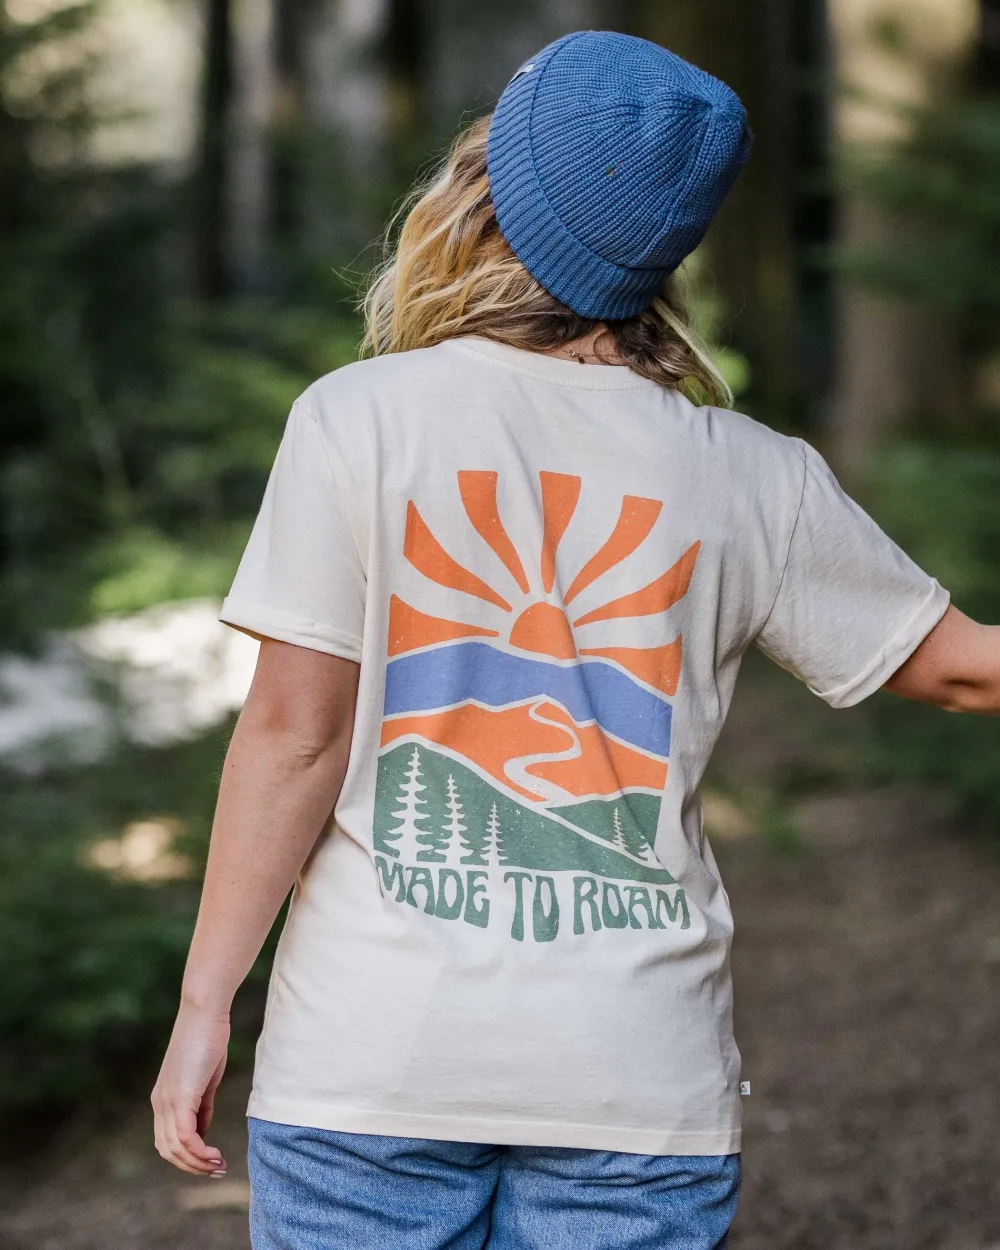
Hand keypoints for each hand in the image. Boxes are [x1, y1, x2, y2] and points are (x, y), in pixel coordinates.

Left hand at [151, 1001, 230, 1175]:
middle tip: (217, 1170)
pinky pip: (185, 1137)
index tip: (210, 1162)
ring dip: (198, 1163)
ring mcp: (168, 1101)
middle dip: (192, 1167)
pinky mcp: (180, 1097)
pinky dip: (200, 1152)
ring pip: (175, 1149)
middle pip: (168, 1151)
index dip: (187, 1158)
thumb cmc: (207, 1039)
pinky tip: (215, 1154)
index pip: (167, 1141)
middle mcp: (160, 1104)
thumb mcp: (204, 1079)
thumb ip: (201, 1105)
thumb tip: (202, 1130)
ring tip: (219, 1166)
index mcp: (163, 1099)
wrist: (204, 1013)